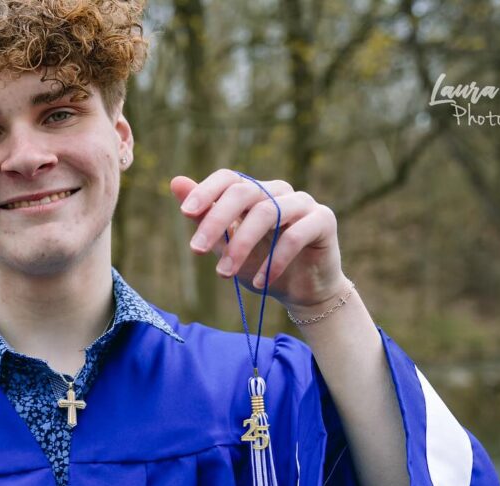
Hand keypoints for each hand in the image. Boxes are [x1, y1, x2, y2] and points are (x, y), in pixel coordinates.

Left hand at [170, 170, 347, 309]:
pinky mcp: (324, 220)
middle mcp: (278, 192)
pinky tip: (260, 282)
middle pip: (244, 193)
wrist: (302, 292)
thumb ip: (205, 217)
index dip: (206, 190)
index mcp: (254, 193)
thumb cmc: (262, 265)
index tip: (185, 213)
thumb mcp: (227, 245)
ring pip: (267, 213)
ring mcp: (303, 203)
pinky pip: (295, 236)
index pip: (228, 179)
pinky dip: (274, 261)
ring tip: (224, 274)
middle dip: (216, 220)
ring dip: (241, 246)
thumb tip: (175, 181)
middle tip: (196, 250)